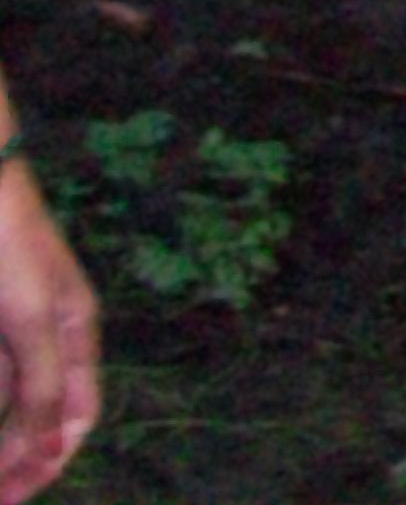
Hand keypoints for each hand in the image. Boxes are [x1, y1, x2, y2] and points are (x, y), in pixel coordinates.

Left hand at [0, 163, 97, 502]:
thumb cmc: (8, 246)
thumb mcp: (34, 319)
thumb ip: (43, 386)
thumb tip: (50, 449)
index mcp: (74, 331)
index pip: (77, 414)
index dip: (50, 458)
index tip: (12, 495)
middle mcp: (46, 334)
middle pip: (40, 413)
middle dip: (18, 457)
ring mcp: (12, 327)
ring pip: (8, 397)